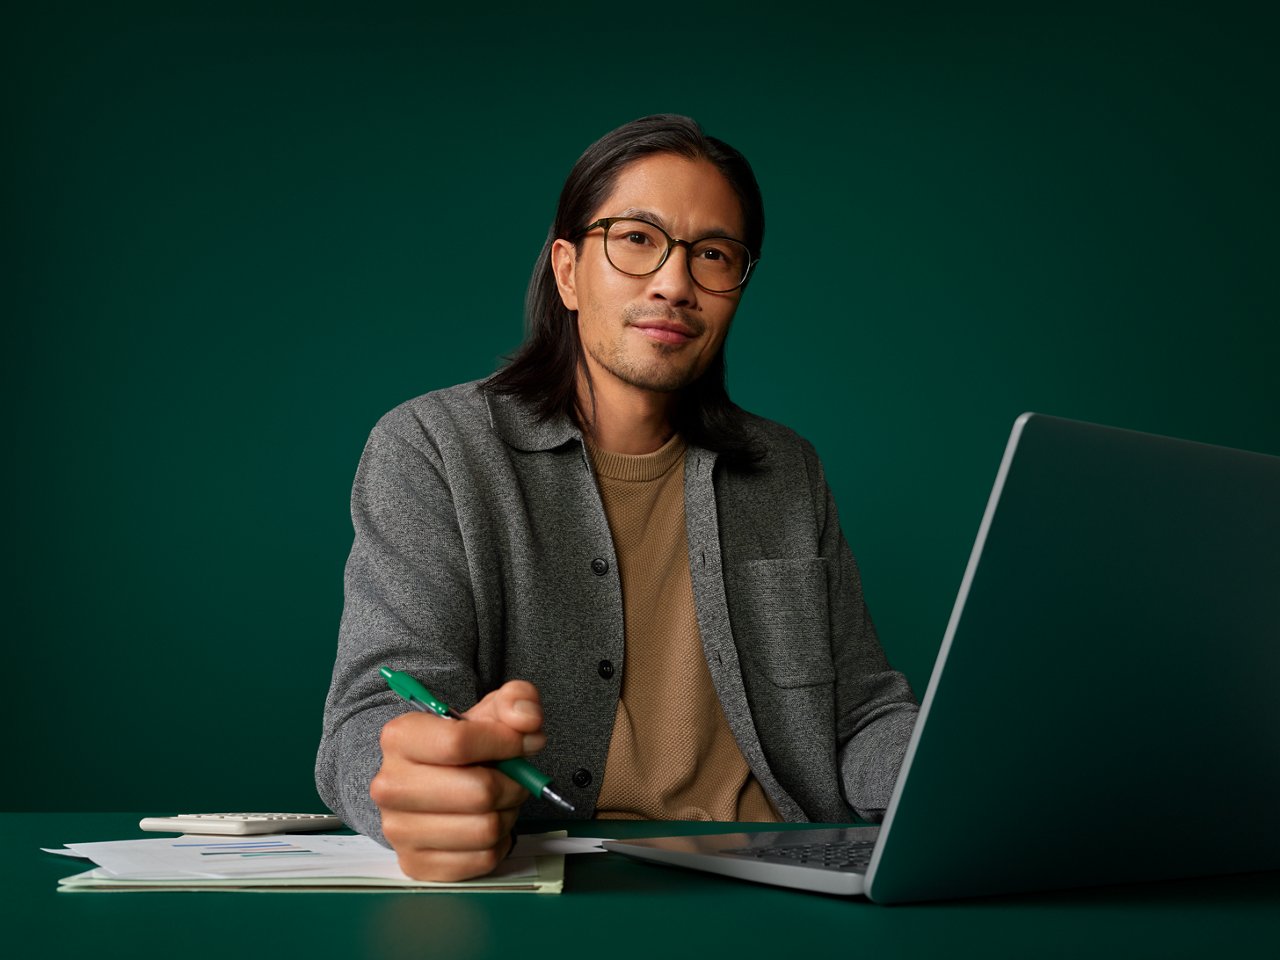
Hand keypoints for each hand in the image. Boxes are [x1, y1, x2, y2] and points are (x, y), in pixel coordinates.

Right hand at [371, 679, 546, 880]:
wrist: (431, 781)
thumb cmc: (463, 746)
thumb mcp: (491, 709)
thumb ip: (517, 700)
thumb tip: (527, 721)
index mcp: (400, 737)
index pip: (460, 742)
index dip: (505, 743)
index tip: (523, 743)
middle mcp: (389, 786)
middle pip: (479, 792)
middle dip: (512, 785)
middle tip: (515, 779)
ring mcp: (398, 830)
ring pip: (485, 829)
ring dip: (507, 814)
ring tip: (500, 800)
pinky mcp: (415, 864)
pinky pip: (482, 859)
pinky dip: (498, 842)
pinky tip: (486, 823)